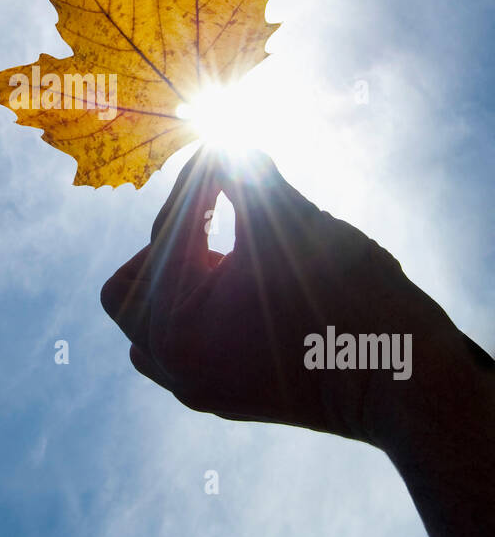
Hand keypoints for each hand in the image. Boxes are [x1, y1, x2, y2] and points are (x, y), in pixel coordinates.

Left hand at [100, 148, 464, 447]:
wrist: (405, 383)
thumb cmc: (349, 297)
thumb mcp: (293, 220)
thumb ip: (246, 173)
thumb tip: (217, 138)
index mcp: (175, 321)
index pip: (169, 228)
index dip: (200, 178)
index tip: (223, 148)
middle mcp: (174, 362)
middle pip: (131, 284)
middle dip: (169, 239)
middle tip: (215, 214)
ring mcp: (198, 387)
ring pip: (147, 324)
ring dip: (173, 281)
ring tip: (220, 253)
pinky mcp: (224, 398)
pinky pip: (179, 351)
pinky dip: (193, 313)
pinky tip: (237, 286)